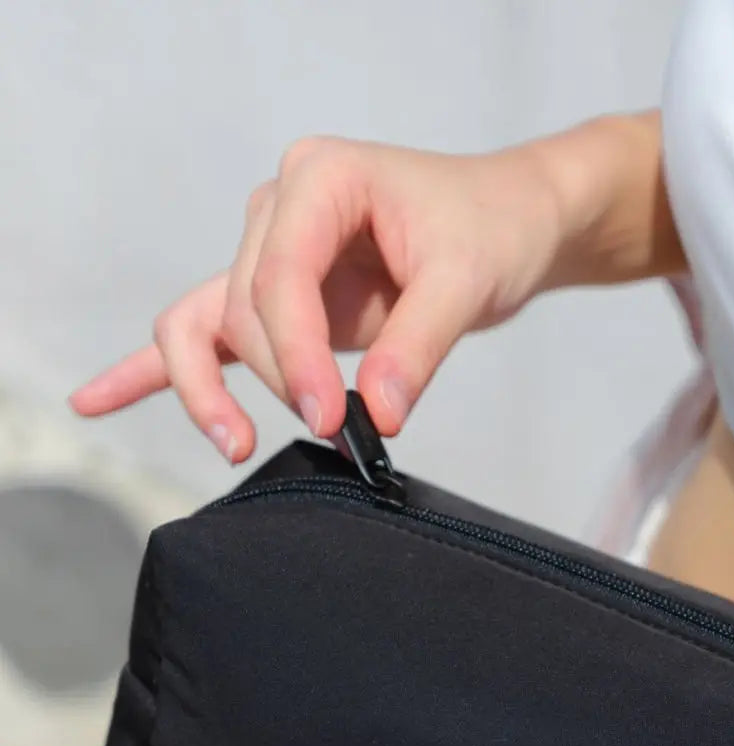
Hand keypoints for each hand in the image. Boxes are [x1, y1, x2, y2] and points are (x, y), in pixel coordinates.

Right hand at [67, 114, 680, 458]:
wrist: (503, 223)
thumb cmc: (485, 231)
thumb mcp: (466, 282)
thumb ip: (416, 348)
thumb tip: (376, 416)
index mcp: (319, 179)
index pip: (278, 275)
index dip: (297, 355)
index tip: (334, 418)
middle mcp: (276, 209)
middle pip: (243, 309)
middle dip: (286, 380)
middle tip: (341, 433)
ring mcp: (265, 253)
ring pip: (206, 325)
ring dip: (211, 389)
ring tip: (238, 445)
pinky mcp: (271, 299)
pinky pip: (197, 332)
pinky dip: (150, 370)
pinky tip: (98, 401)